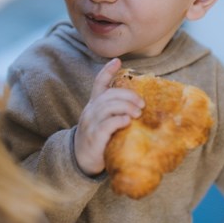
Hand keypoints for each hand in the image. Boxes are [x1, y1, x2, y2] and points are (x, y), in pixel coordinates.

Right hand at [74, 58, 143, 176]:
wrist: (81, 161)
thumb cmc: (99, 139)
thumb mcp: (105, 122)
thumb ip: (116, 112)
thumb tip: (140, 107)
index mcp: (94, 105)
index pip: (99, 84)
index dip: (107, 71)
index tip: (117, 61)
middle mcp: (90, 111)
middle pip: (109, 95)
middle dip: (128, 95)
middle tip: (142, 104)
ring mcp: (91, 123)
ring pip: (108, 107)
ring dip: (126, 107)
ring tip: (138, 113)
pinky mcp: (94, 137)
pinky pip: (106, 124)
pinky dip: (118, 120)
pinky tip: (127, 121)